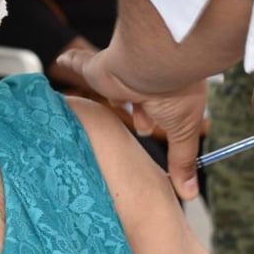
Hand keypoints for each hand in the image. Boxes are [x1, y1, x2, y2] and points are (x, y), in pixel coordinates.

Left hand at [57, 48, 207, 200]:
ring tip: (101, 98)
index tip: (144, 128)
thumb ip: (182, 160)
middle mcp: (141, 79)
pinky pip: (80, 62)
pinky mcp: (97, 68)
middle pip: (129, 93)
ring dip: (107, 85)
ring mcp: (118, 72)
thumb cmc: (173, 91)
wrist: (152, 62)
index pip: (152, 104)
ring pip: (107, 80)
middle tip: (132, 121)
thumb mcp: (181, 130)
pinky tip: (63, 61)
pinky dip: (72, 60)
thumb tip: (189, 193)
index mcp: (163, 89)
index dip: (148, 117)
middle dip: (128, 104)